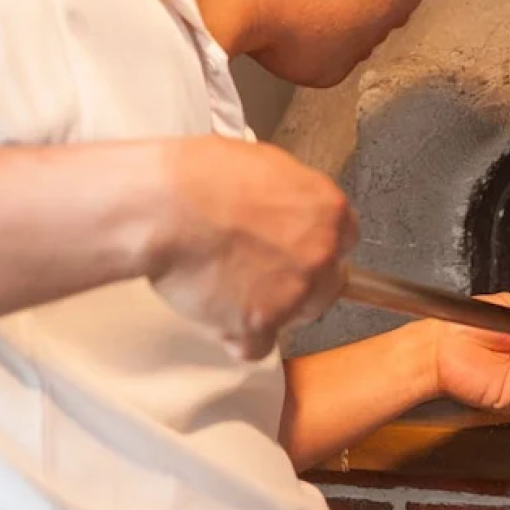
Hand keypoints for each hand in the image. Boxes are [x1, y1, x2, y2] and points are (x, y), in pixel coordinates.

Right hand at [146, 137, 355, 358]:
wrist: (165, 206)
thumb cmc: (200, 176)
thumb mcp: (263, 164)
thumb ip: (290, 195)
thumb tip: (287, 207)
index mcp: (327, 209)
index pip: (345, 239)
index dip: (316, 246)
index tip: (298, 249)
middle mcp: (320, 253)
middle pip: (328, 284)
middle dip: (299, 282)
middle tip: (261, 273)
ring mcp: (293, 293)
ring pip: (296, 316)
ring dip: (270, 310)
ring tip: (228, 289)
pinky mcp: (259, 324)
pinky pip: (255, 345)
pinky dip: (235, 335)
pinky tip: (215, 313)